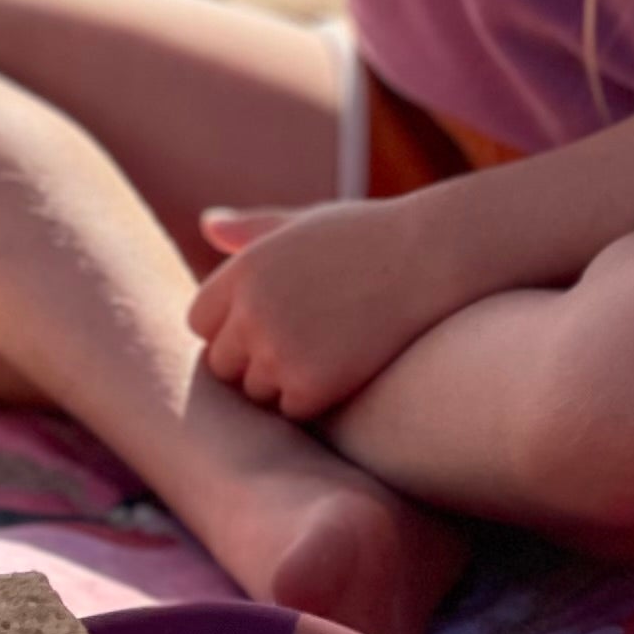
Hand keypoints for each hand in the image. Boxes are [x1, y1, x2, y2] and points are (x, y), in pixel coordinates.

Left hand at [187, 192, 467, 420]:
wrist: (432, 257)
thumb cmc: (372, 237)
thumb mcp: (306, 223)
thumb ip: (253, 229)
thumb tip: (208, 224)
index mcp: (242, 271)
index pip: (201, 322)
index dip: (233, 326)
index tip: (274, 319)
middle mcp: (249, 311)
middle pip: (222, 364)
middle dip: (254, 360)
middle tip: (308, 338)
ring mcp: (277, 351)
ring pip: (256, 392)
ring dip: (285, 382)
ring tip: (331, 347)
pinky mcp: (309, 386)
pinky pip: (291, 410)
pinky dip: (314, 398)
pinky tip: (346, 366)